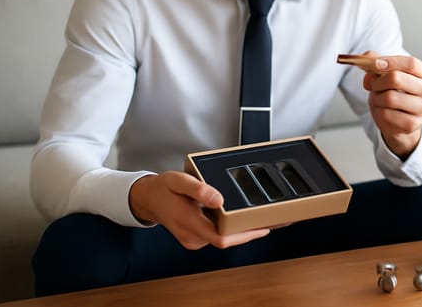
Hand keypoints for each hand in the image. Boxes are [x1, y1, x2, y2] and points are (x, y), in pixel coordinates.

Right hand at [129, 171, 269, 249]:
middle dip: (249, 231)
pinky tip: (241, 217)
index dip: (245, 236)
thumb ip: (199, 189)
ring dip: (241, 230)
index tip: (263, 228)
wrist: (147, 198)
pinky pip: (217, 235)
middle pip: (227, 240)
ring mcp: (193, 239)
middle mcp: (192, 236)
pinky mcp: (195, 238)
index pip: (221, 238)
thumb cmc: (163, 188)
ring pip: (223, 238)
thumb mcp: (179, 181)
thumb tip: (219, 199)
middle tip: (273, 220)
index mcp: (189, 222)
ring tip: (261, 216)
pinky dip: (230, 228)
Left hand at [361, 51, 421, 158]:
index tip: (375, 64)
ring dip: (376, 97)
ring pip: (389, 97)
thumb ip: (375, 61)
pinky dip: (378, 111)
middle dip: (377, 81)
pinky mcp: (413, 124)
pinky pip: (386, 114)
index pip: (411, 63)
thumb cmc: (394, 92)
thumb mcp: (386, 73)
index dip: (391, 62)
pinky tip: (382, 111)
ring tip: (378, 99)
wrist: (399, 120)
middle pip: (396, 78)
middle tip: (372, 85)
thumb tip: (365, 59)